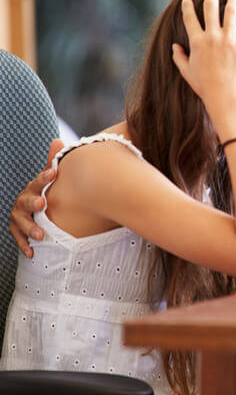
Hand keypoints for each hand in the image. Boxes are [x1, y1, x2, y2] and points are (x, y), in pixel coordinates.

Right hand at [9, 139, 63, 258]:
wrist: (37, 210)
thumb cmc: (47, 192)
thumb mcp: (51, 179)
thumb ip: (53, 163)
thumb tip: (57, 141)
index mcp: (34, 188)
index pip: (38, 180)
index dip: (45, 176)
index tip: (54, 172)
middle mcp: (23, 201)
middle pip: (26, 201)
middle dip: (33, 202)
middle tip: (42, 204)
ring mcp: (19, 216)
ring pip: (21, 222)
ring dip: (30, 228)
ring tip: (41, 235)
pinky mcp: (18, 230)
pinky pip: (19, 238)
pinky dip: (25, 245)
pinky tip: (33, 252)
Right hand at [171, 0, 235, 114]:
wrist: (224, 97)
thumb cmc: (205, 87)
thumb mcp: (187, 72)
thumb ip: (179, 58)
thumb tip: (174, 47)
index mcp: (197, 42)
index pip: (189, 18)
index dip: (188, 7)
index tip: (188, 1)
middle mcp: (212, 37)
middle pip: (210, 8)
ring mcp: (229, 40)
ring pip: (231, 12)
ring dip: (232, 2)